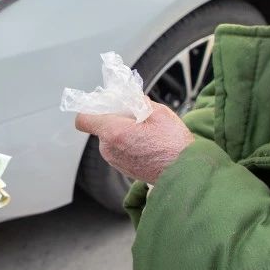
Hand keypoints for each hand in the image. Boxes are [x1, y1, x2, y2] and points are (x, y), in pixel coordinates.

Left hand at [75, 102, 194, 183]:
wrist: (185, 173)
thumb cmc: (173, 145)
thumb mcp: (159, 113)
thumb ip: (138, 101)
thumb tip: (130, 96)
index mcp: (114, 132)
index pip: (84, 119)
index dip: (91, 109)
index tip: (105, 105)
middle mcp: (109, 149)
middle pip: (101, 127)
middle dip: (115, 118)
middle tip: (136, 116)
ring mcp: (115, 161)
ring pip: (111, 139)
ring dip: (123, 132)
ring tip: (146, 132)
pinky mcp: (123, 169)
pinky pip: (119, 150)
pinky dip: (128, 144)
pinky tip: (148, 143)